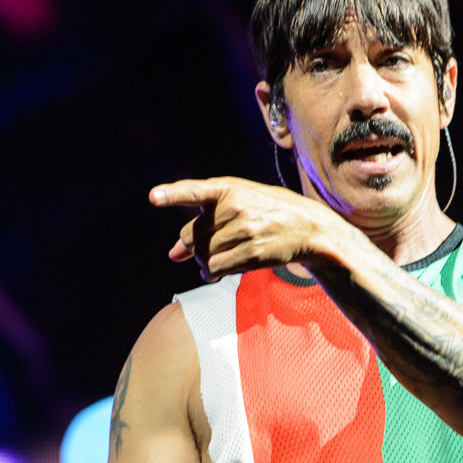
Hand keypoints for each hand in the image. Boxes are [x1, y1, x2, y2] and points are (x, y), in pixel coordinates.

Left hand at [150, 177, 346, 278]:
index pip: (196, 191)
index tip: (153, 197)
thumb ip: (204, 223)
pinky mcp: (252, 252)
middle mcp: (236, 207)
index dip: (172, 194)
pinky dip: (210, 274)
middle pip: (191, 236)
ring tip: (215, 260)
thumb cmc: (267, 213)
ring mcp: (245, 230)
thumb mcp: (238, 205)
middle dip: (192, 247)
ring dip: (203, 263)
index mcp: (229, 188)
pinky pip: (216, 268)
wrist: (309, 228)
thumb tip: (172, 255)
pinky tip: (214, 273)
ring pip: (202, 255)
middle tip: (203, 249)